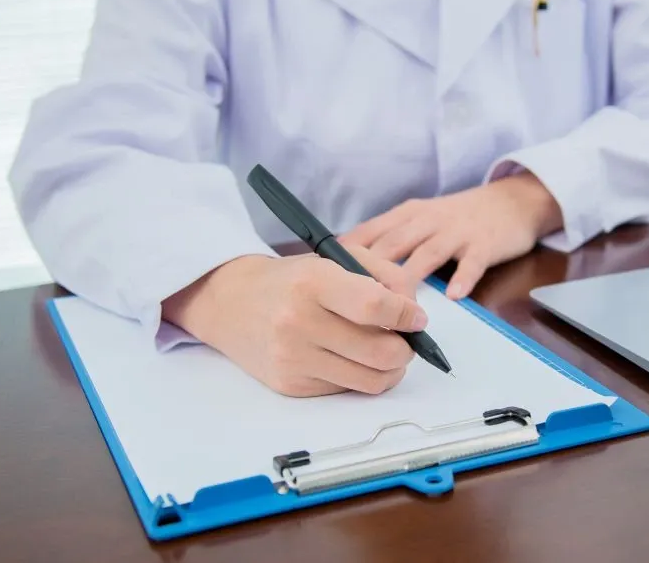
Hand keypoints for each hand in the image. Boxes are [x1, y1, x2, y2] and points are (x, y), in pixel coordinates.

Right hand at [162, 246, 425, 396]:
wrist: (231, 302)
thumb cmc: (292, 279)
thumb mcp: (336, 258)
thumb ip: (385, 275)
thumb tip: (415, 312)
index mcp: (312, 282)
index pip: (375, 307)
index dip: (407, 315)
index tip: (417, 318)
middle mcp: (299, 322)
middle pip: (380, 352)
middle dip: (406, 349)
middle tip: (405, 339)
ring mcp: (293, 359)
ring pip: (371, 380)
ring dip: (390, 370)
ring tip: (385, 352)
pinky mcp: (290, 386)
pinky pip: (347, 390)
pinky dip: (359, 376)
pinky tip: (350, 358)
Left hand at [340, 172, 562, 298]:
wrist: (511, 202)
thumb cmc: (457, 218)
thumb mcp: (418, 220)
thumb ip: (387, 240)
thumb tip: (346, 269)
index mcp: (406, 215)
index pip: (369, 234)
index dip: (346, 257)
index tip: (325, 281)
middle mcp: (427, 220)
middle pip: (392, 245)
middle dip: (371, 273)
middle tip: (351, 304)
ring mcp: (456, 231)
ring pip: (427, 254)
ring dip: (410, 279)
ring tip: (395, 306)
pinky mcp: (484, 244)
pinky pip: (471, 263)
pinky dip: (461, 278)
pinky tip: (452, 296)